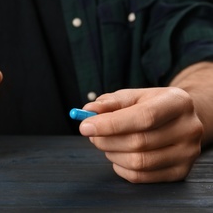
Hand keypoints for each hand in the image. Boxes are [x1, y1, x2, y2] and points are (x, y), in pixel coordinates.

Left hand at [79, 87, 202, 182]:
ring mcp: (187, 153)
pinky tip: (118, 154)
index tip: (85, 126)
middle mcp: (188, 128)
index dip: (111, 124)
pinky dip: (120, 167)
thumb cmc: (151, 105)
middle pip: (139, 141)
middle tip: (92, 134)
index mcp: (178, 102)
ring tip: (106, 142)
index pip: (143, 117)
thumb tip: (88, 111)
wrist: (179, 120)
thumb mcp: (132, 96)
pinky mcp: (180, 172)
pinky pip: (140, 176)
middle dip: (106, 139)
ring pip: (138, 162)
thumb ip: (109, 102)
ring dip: (112, 153)